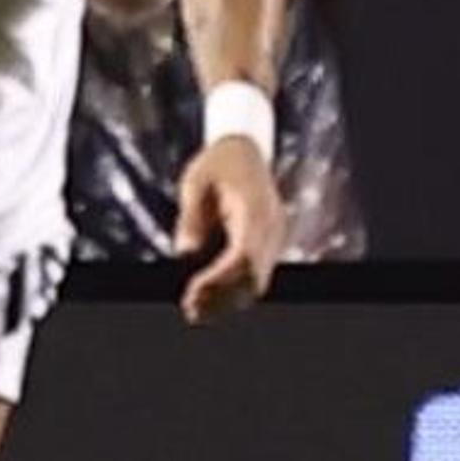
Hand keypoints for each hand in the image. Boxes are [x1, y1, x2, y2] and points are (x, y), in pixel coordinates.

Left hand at [175, 136, 284, 323]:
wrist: (243, 149)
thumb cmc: (216, 164)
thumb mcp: (195, 183)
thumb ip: (191, 218)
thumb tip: (185, 253)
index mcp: (255, 208)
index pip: (243, 256)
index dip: (219, 280)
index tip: (191, 292)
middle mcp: (272, 225)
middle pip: (254, 276)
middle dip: (223, 298)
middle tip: (190, 311)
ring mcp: (274, 236)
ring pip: (258, 281)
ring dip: (228, 300)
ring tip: (195, 310)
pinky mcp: (269, 244)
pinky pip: (256, 275)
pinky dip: (234, 290)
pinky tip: (208, 298)